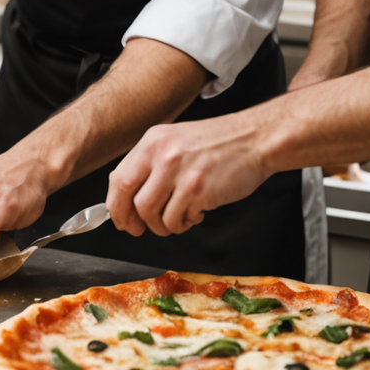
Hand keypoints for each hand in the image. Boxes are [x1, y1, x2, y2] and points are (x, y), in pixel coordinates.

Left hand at [106, 115, 269, 237]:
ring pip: (153, 214)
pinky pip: (179, 220)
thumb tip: (128, 196)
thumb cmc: (217, 144)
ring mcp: (180, 173)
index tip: (121, 219)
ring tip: (177, 219)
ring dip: (162, 226)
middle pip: (131, 199)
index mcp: (152, 141)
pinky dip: (184, 223)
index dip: (116, 205)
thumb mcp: (174, 141)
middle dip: (132, 221)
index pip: (119, 179)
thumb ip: (151, 163)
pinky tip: (196, 212)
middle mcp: (163, 155)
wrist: (253, 139)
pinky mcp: (199, 190)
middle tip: (140, 229)